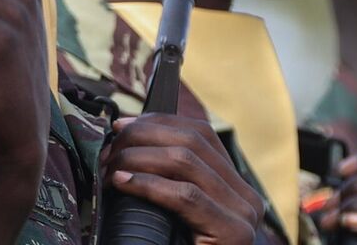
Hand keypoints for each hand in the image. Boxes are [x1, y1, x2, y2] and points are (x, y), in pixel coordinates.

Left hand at [103, 113, 265, 243]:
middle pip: (191, 141)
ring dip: (139, 158)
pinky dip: (148, 184)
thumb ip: (166, 182)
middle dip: (143, 138)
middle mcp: (246, 196)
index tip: (120, 124)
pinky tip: (123, 182)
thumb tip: (125, 141)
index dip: (157, 122)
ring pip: (185, 162)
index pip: (199, 133)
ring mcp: (243, 215)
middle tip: (110, 150)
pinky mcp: (232, 234)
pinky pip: (185, 196)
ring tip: (111, 167)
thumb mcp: (176, 215)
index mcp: (236, 186)